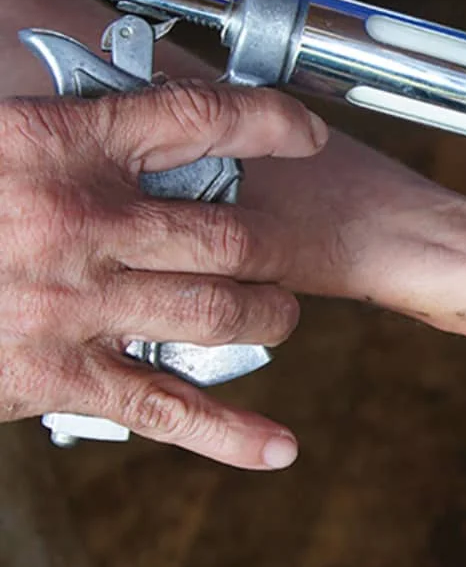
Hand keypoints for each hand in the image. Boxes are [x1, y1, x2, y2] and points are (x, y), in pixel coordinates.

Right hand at [0, 81, 327, 468]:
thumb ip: (73, 132)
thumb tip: (148, 126)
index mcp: (61, 145)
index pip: (196, 118)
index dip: (268, 123)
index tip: (305, 134)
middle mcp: (82, 222)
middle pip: (230, 233)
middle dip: (273, 248)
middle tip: (279, 252)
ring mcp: (76, 303)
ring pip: (220, 312)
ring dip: (267, 314)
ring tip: (272, 312)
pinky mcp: (59, 376)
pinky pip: (167, 407)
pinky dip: (232, 434)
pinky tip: (277, 448)